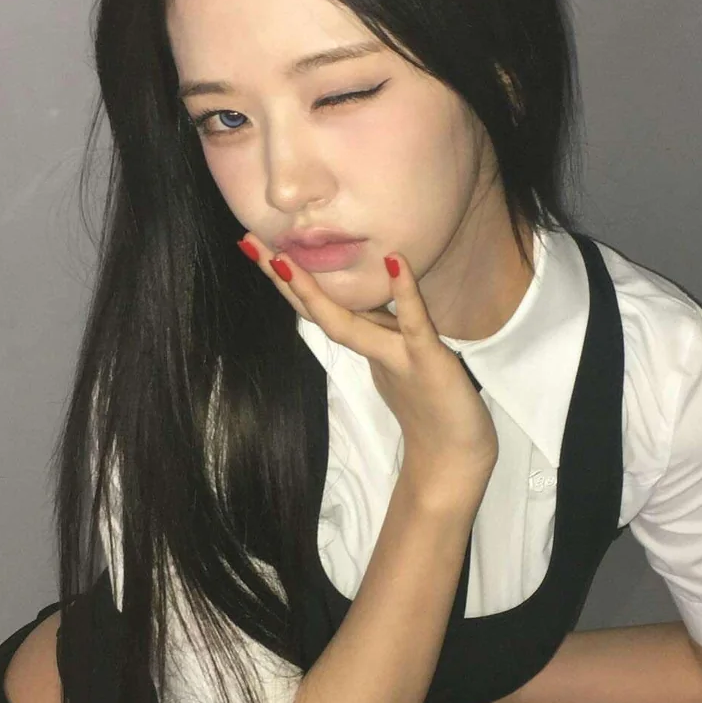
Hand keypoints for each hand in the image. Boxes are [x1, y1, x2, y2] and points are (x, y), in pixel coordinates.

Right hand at [239, 234, 498, 482]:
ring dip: (312, 292)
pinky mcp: (427, 360)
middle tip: (247, 241)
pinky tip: (394, 261)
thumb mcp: (403, 359)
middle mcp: (373, 348)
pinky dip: (405, 292)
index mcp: (367, 344)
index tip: (258, 247)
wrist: (454, 460)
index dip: (289, 280)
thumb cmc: (433, 412)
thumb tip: (365, 302)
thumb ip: (384, 332)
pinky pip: (414, 322)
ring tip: (282, 258)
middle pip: (320, 311)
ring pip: (347, 323)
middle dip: (282, 277)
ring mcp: (396, 355)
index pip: (321, 308)